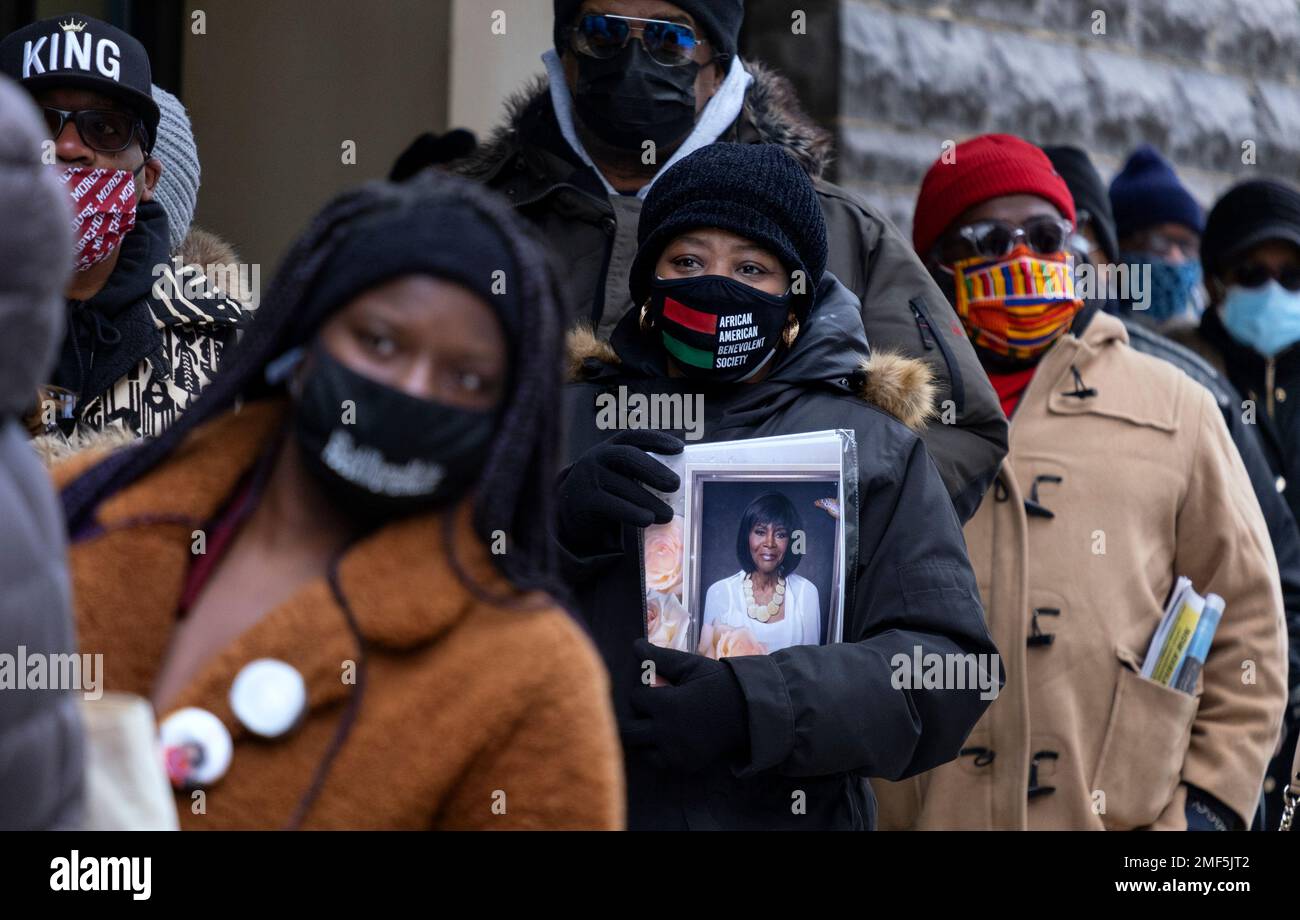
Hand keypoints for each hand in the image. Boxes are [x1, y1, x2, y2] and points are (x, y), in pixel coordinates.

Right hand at [557, 430, 682, 553]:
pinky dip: (632, 512)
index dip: (657, 439)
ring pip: (623, 485)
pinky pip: (612, 505)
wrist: (567, 513)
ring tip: (667, 514)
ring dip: (649, 500)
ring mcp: (588, 477)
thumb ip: (638, 473)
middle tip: (675, 485)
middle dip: (654, 470)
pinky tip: (647, 519)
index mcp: (609, 448)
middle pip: (628, 456)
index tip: (679, 448)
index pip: (633, 437)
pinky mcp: (584, 500)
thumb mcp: (617, 475)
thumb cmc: (603, 492)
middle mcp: (597, 457)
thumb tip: (677, 483)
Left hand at [622, 638, 748, 773]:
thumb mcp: (690, 665)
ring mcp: (675, 752)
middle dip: (632, 718)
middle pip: (627, 731)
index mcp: (667, 705)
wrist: (747, 711)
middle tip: (645, 710)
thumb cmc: (718, 683)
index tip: (654, 689)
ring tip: (654, 724)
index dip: (642, 691)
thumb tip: (635, 645)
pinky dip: (658, 751)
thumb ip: (659, 657)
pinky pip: (658, 762)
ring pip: (639, 750)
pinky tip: (668, 738)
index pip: (635, 699)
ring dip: (642, 737)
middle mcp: (667, 733)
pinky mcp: (684, 764)